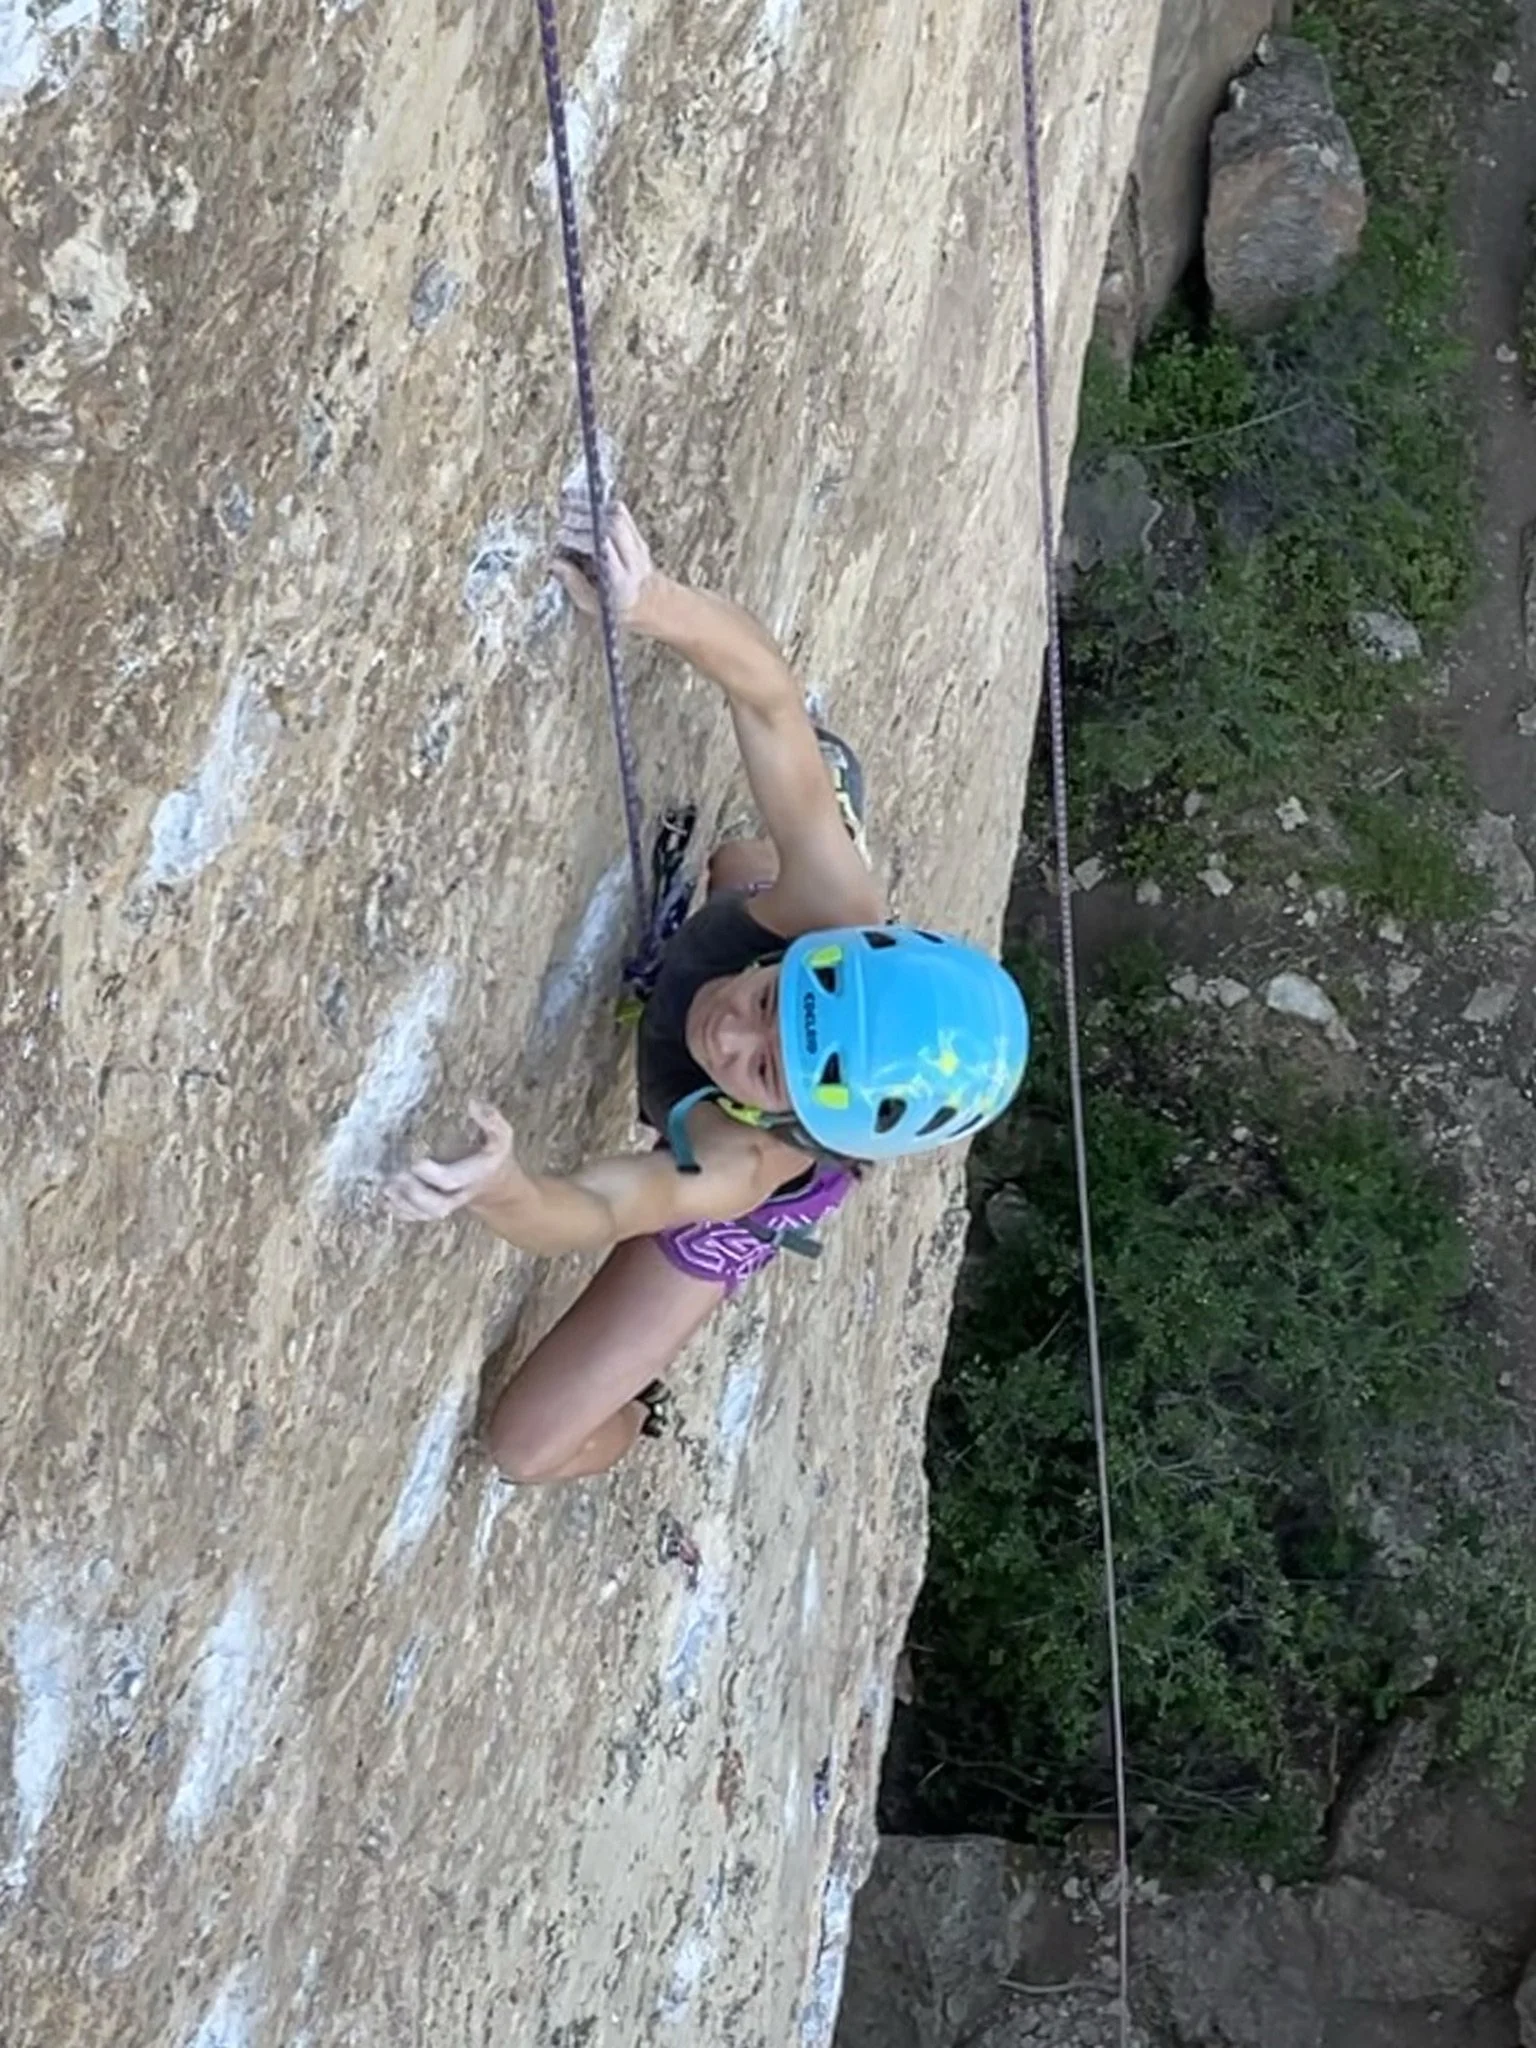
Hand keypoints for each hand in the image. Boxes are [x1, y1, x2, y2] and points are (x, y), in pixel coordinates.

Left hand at [385, 1100, 523, 1222]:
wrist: (495, 1185)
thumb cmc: (491, 1154)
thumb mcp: (501, 1136)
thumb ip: (492, 1120)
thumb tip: (472, 1103)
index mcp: (476, 1175)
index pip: (452, 1180)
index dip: (433, 1174)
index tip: (416, 1162)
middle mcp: (461, 1194)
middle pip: (437, 1205)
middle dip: (413, 1194)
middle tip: (394, 1176)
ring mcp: (447, 1204)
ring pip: (424, 1214)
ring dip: (402, 1203)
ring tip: (385, 1187)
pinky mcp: (434, 1208)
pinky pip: (416, 1217)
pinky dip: (398, 1210)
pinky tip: (384, 1199)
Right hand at [553, 500, 655, 623]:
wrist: (647, 603)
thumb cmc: (613, 606)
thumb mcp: (590, 603)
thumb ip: (572, 582)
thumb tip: (552, 561)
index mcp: (622, 582)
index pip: (605, 549)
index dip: (581, 538)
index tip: (562, 537)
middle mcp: (635, 561)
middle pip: (612, 527)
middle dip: (584, 520)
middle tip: (563, 521)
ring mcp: (639, 545)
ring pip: (617, 515)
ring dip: (591, 509)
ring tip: (568, 509)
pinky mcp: (637, 534)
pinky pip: (620, 513)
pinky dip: (600, 506)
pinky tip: (583, 507)